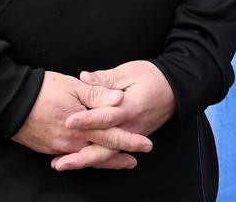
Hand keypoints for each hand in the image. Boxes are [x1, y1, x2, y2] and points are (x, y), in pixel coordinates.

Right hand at [11, 71, 152, 169]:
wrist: (10, 102)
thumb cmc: (43, 90)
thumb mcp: (73, 86)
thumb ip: (98, 94)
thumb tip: (120, 99)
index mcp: (82, 125)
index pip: (112, 135)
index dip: (130, 141)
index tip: (146, 145)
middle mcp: (73, 141)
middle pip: (102, 153)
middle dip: (120, 158)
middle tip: (135, 161)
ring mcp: (60, 148)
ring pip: (87, 158)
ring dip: (104, 161)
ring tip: (119, 163)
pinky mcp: (49, 149)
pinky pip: (72, 157)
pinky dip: (84, 160)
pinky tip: (90, 159)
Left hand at [54, 61, 175, 169]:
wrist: (175, 91)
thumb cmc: (153, 77)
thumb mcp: (129, 71)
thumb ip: (105, 78)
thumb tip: (83, 77)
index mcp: (131, 107)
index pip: (106, 116)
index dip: (87, 119)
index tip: (69, 121)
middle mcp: (131, 127)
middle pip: (106, 147)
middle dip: (81, 156)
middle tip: (60, 161)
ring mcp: (131, 136)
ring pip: (107, 155)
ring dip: (84, 161)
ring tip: (62, 164)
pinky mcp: (130, 139)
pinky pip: (111, 153)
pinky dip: (95, 159)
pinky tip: (78, 160)